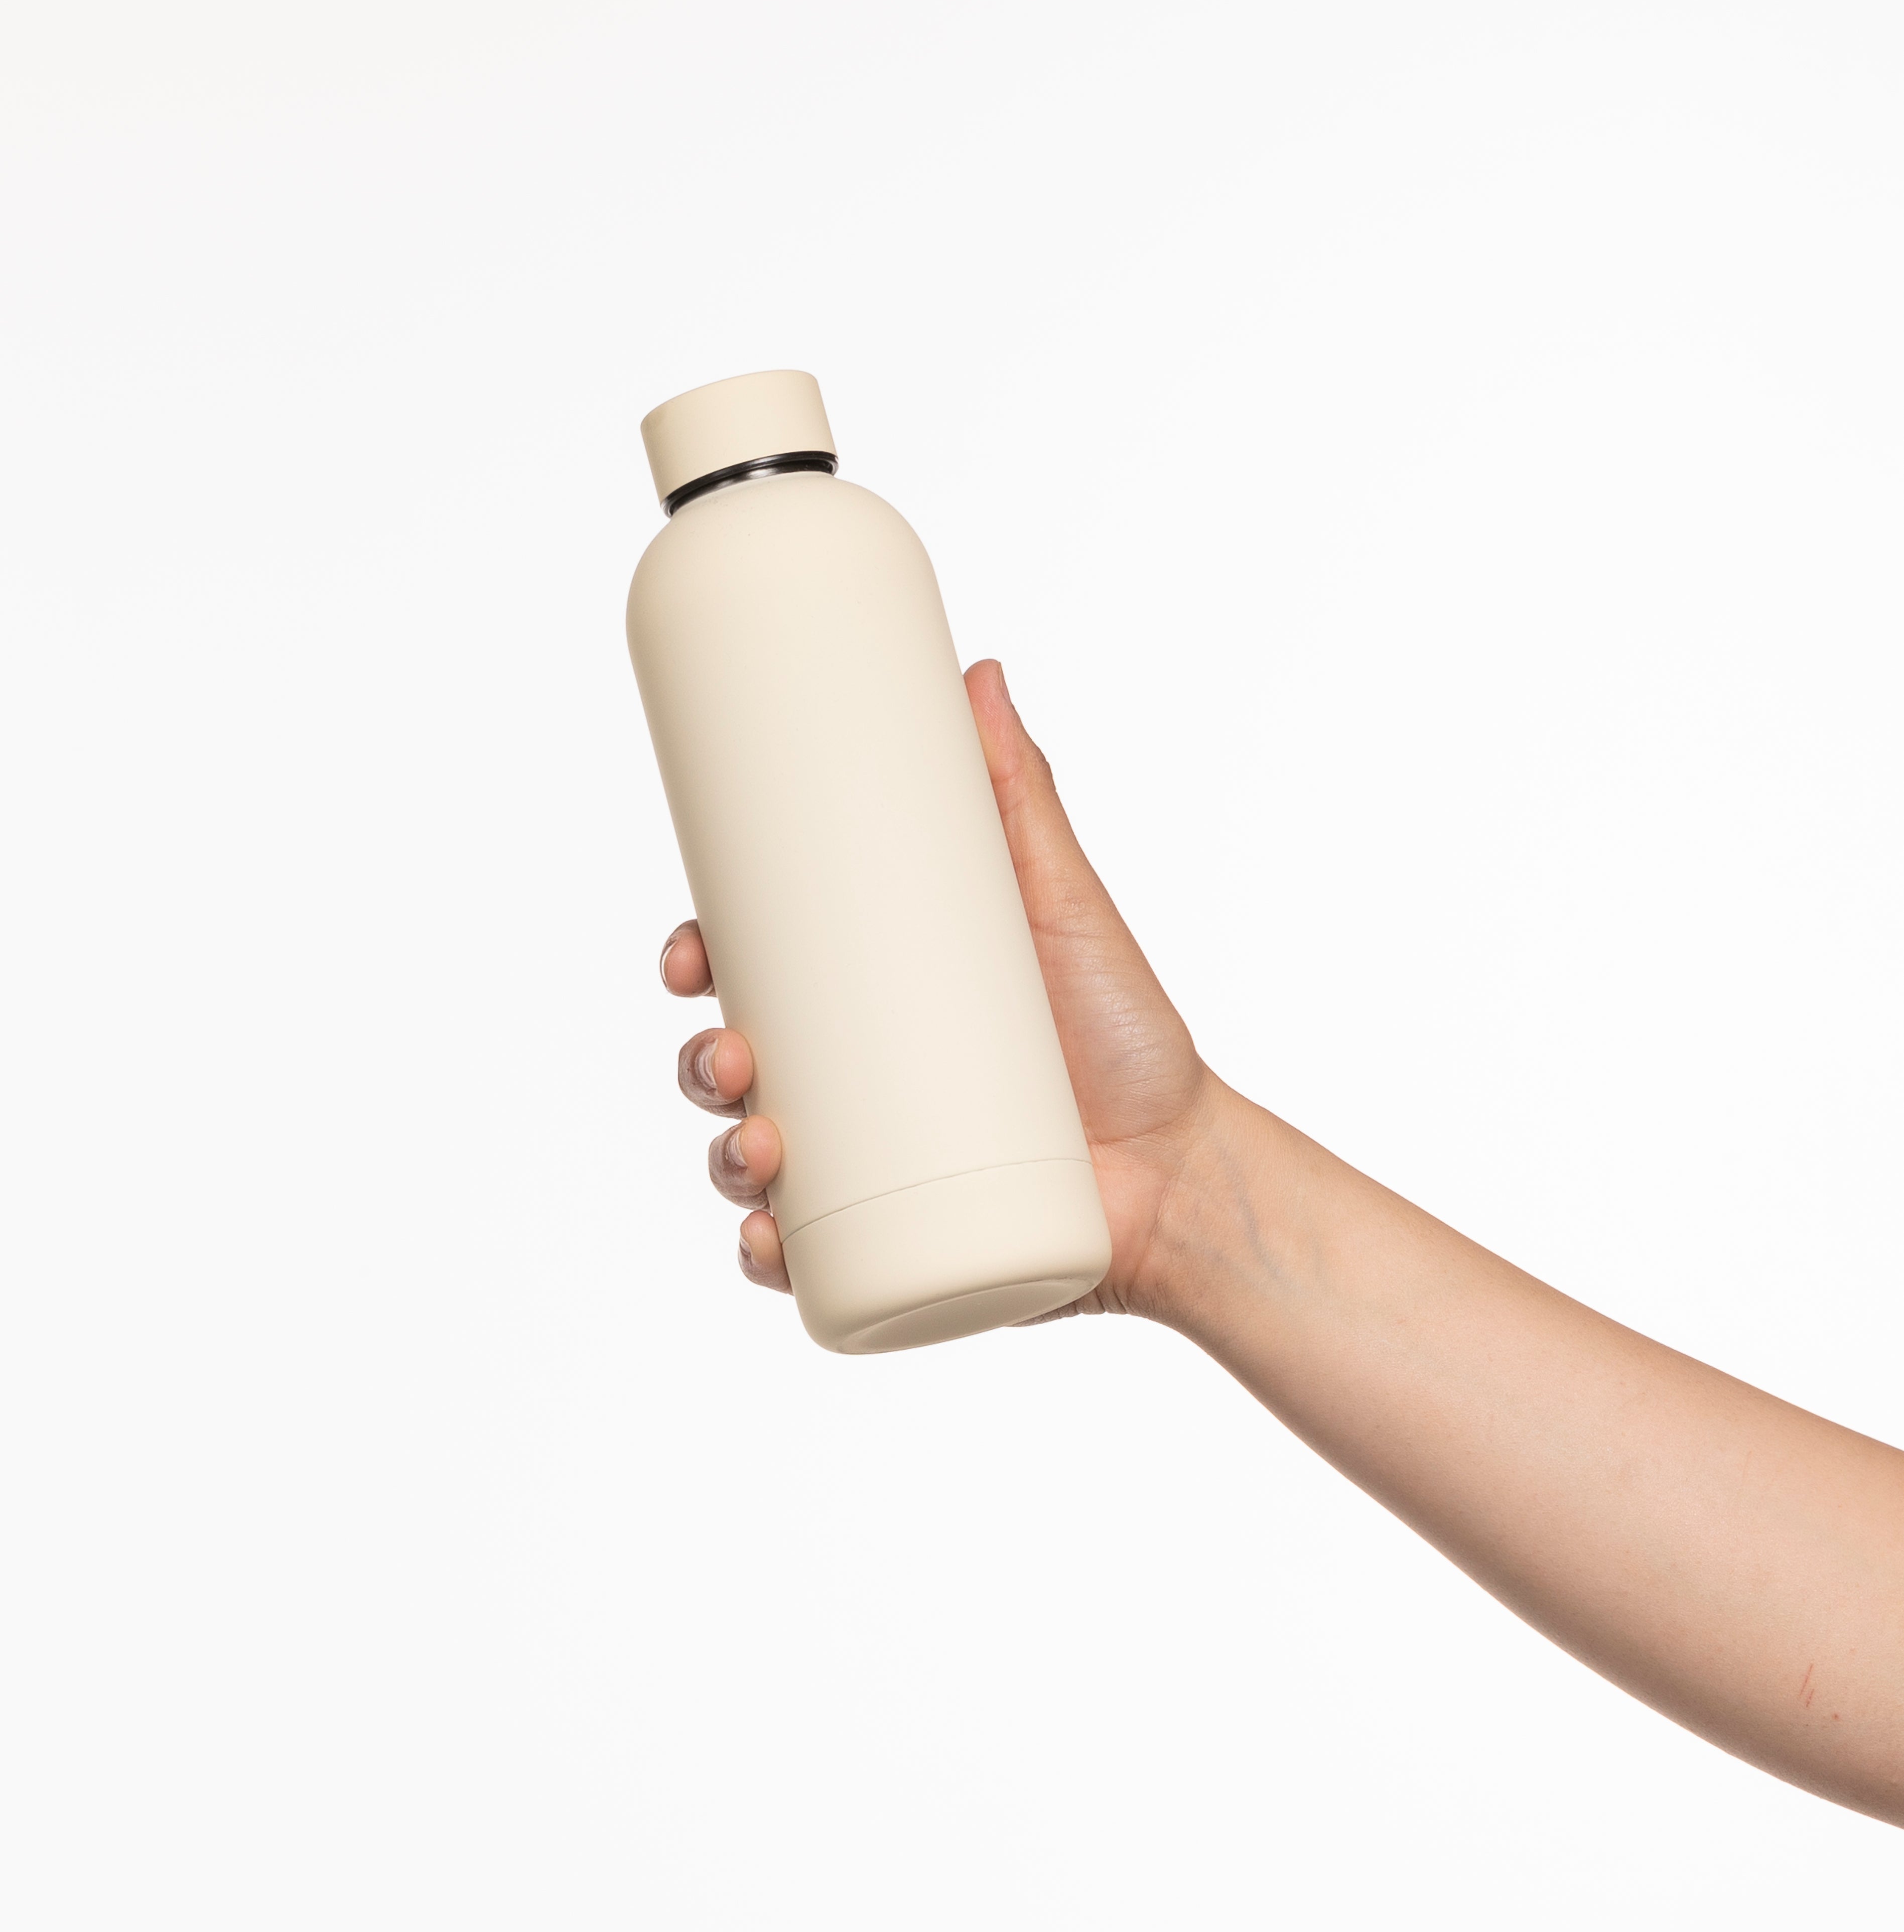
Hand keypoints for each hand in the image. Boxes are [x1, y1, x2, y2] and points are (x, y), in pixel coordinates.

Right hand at [660, 657, 1220, 1316]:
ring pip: (747, 1162)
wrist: (1185, 1170)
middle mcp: (852, 1086)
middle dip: (700, 1060)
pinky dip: (764, 1254)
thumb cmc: (1125, 1036)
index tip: (690, 948)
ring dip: (722, 1157)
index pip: (753, 978)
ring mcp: (865, 1172)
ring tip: (760, 1149)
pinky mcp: (892, 1247)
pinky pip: (798, 1257)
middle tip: (730, 1050)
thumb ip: (1019, 796)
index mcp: (869, 1004)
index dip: (698, 963)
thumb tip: (978, 674)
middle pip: (730, 1068)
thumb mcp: (1062, 906)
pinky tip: (765, 1241)